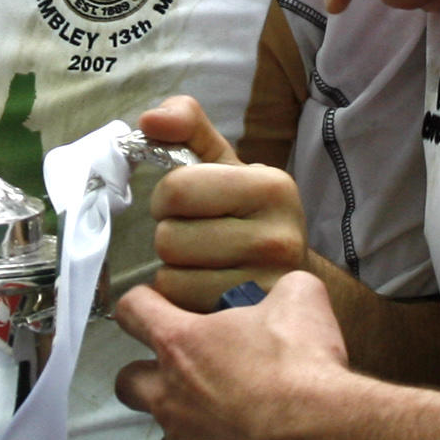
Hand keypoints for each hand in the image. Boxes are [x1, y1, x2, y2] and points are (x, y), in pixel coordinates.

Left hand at [115, 271, 359, 439]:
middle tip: (182, 374)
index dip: (141, 303)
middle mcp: (170, 398)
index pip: (133, 311)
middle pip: (128, 383)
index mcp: (182, 346)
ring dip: (189, 432)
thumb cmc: (304, 370)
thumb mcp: (302, 301)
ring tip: (228, 427)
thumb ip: (282, 290)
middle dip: (145, 377)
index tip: (153, 305)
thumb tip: (287, 292)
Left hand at [137, 95, 303, 308]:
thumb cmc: (246, 212)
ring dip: (173, 271)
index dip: (166, 198)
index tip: (184, 205)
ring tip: (200, 265)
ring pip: (170, 278)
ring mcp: (265, 286)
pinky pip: (178, 310)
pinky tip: (203, 290)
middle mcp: (277, 237)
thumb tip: (150, 118)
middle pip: (169, 238)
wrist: (289, 276)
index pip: (177, 189)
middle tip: (195, 238)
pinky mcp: (247, 321)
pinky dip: (179, 301)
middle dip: (170, 236)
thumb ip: (186, 125)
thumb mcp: (223, 163)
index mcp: (271, 187)